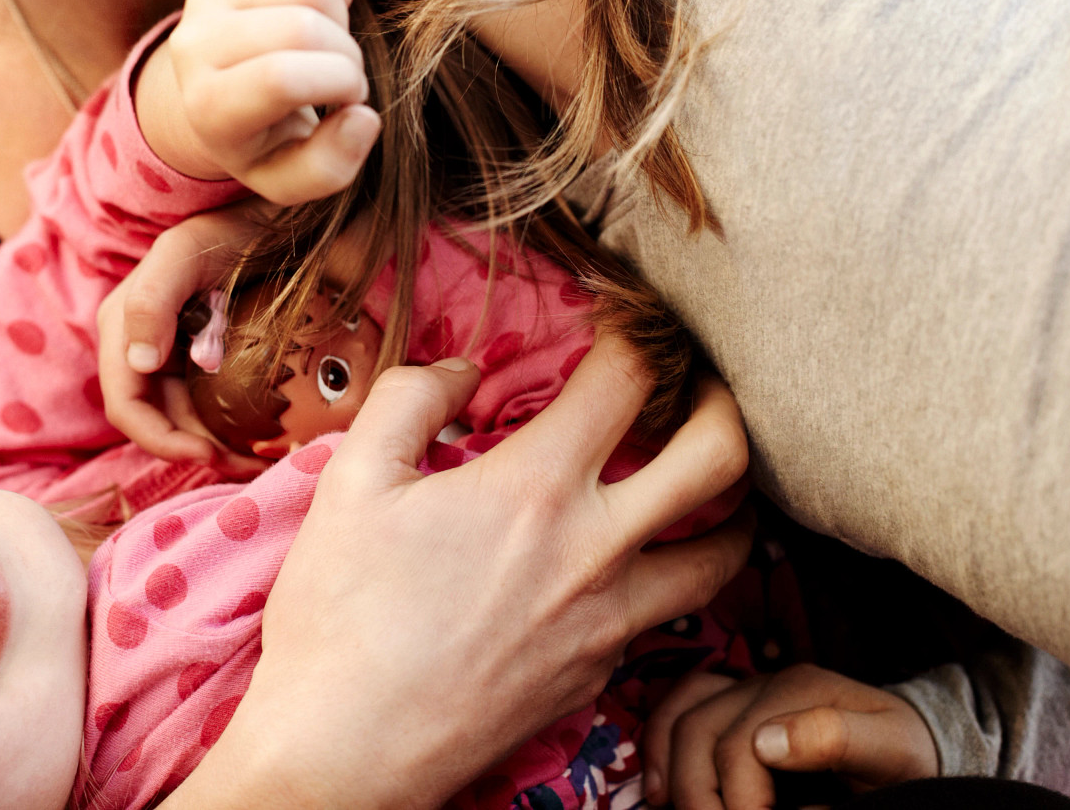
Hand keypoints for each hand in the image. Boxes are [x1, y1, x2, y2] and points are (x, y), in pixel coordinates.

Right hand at [97, 202, 269, 477]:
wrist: (276, 214)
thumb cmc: (229, 225)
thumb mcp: (186, 252)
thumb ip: (153, 299)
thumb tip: (138, 364)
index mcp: (123, 327)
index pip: (127, 405)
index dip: (161, 439)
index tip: (210, 453)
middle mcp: (142, 346)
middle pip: (158, 422)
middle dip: (197, 452)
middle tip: (250, 468)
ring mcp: (175, 354)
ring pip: (185, 421)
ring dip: (217, 447)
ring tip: (263, 461)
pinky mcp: (205, 357)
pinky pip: (209, 405)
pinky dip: (231, 428)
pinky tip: (264, 437)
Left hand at [138, 0, 381, 204]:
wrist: (217, 94)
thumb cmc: (265, 141)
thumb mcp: (292, 178)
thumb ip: (331, 166)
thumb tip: (364, 117)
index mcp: (206, 108)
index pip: (282, 78)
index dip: (340, 83)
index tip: (353, 100)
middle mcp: (192, 45)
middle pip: (301, 27)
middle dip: (347, 54)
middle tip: (342, 77)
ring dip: (341, 17)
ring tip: (327, 45)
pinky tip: (323, 10)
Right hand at [166, 334, 755, 809]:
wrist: (344, 751)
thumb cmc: (340, 616)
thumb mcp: (351, 480)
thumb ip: (410, 398)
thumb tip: (462, 371)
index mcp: (537, 488)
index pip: (628, 379)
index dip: (639, 329)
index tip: (627, 317)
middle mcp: (595, 552)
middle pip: (720, 459)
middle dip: (726, 404)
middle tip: (703, 387)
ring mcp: (609, 622)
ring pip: (722, 553)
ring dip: (730, 505)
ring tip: (707, 480)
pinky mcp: (599, 676)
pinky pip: (663, 615)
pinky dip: (665, 576)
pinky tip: (629, 564)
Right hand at [640, 664, 937, 809]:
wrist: (911, 743)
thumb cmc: (903, 756)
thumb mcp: (890, 749)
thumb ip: (836, 738)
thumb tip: (765, 744)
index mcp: (803, 690)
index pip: (741, 747)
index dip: (739, 802)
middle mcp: (765, 683)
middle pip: (701, 733)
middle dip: (699, 794)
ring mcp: (744, 691)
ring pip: (680, 720)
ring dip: (671, 773)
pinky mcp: (732, 706)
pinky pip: (678, 710)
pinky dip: (659, 745)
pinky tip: (660, 789)